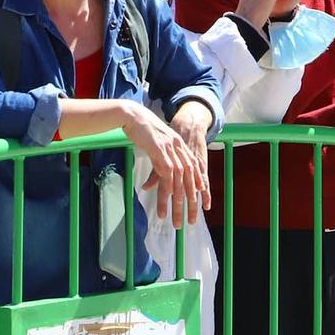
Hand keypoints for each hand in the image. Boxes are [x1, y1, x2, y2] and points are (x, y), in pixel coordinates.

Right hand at [127, 101, 211, 226]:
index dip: (197, 185)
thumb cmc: (142, 129)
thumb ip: (161, 157)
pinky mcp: (160, 150)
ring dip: (178, 201)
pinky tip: (167, 200)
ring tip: (176, 217)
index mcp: (179, 146)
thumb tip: (161, 172)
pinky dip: (168, 188)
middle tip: (192, 219)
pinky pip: (166, 173)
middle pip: (189, 179)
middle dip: (191, 201)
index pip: (193, 169)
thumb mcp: (156, 143)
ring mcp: (170, 149)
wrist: (133, 115)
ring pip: (178, 180)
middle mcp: (178, 148)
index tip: (201, 200)